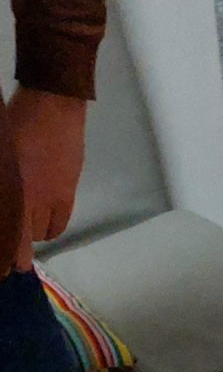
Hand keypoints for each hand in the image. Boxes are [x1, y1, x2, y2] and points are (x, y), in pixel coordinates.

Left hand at [8, 89, 86, 246]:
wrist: (54, 104)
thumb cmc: (18, 120)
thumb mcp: (1, 152)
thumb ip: (3, 180)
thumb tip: (5, 196)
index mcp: (16, 189)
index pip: (14, 232)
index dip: (12, 253)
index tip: (10, 267)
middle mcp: (36, 199)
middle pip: (29, 237)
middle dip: (20, 243)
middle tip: (14, 238)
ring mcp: (54, 197)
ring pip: (44, 232)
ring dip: (35, 233)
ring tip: (29, 222)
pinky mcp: (68, 192)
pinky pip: (60, 223)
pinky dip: (50, 227)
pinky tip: (44, 218)